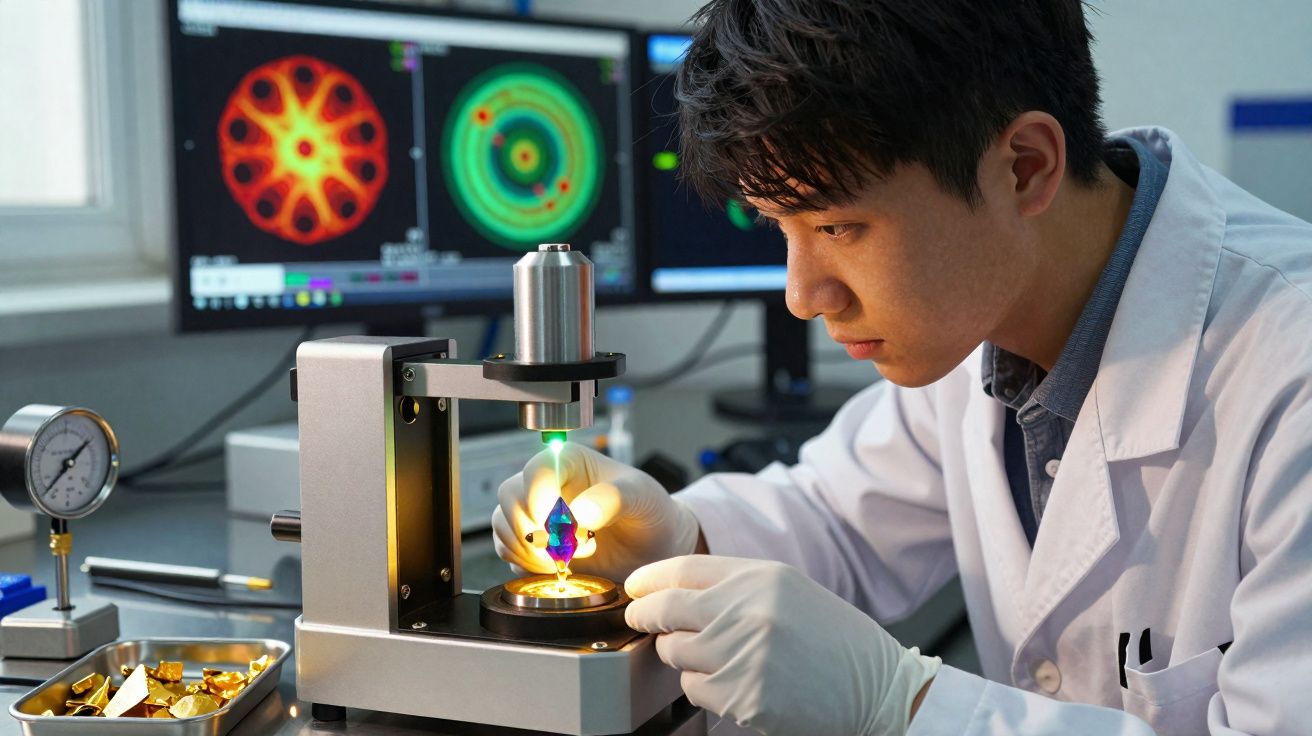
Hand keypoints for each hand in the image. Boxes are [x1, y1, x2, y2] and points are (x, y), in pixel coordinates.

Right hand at [492, 443, 701, 581]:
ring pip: (504, 524)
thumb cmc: (649, 511)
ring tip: (570, 557)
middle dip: (535, 529)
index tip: (558, 525)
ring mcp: (536, 512)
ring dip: (530, 550)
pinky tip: (558, 566)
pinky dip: (526, 563)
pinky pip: (507, 549)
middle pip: (510, 497)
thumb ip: (613, 499)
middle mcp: (547, 483)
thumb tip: (579, 512)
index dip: (540, 498)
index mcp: (569, 461)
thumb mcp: (642, 497)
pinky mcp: (534, 541)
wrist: (654, 546)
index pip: (536, 470)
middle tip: (571, 546)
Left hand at [625, 555, 940, 735]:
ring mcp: (742, 655)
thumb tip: (671, 591)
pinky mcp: (742, 697)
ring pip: (674, 652)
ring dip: (683, 655)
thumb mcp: (787, 590)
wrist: (876, 687)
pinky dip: (704, 688)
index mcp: (760, 577)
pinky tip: (736, 682)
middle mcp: (747, 610)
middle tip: (639, 619)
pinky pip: (694, 689)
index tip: (635, 587)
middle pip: (665, 609)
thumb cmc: (833, 640)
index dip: (649, 579)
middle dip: (644, 615)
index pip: (681, 569)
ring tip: (718, 657)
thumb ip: (732, 585)